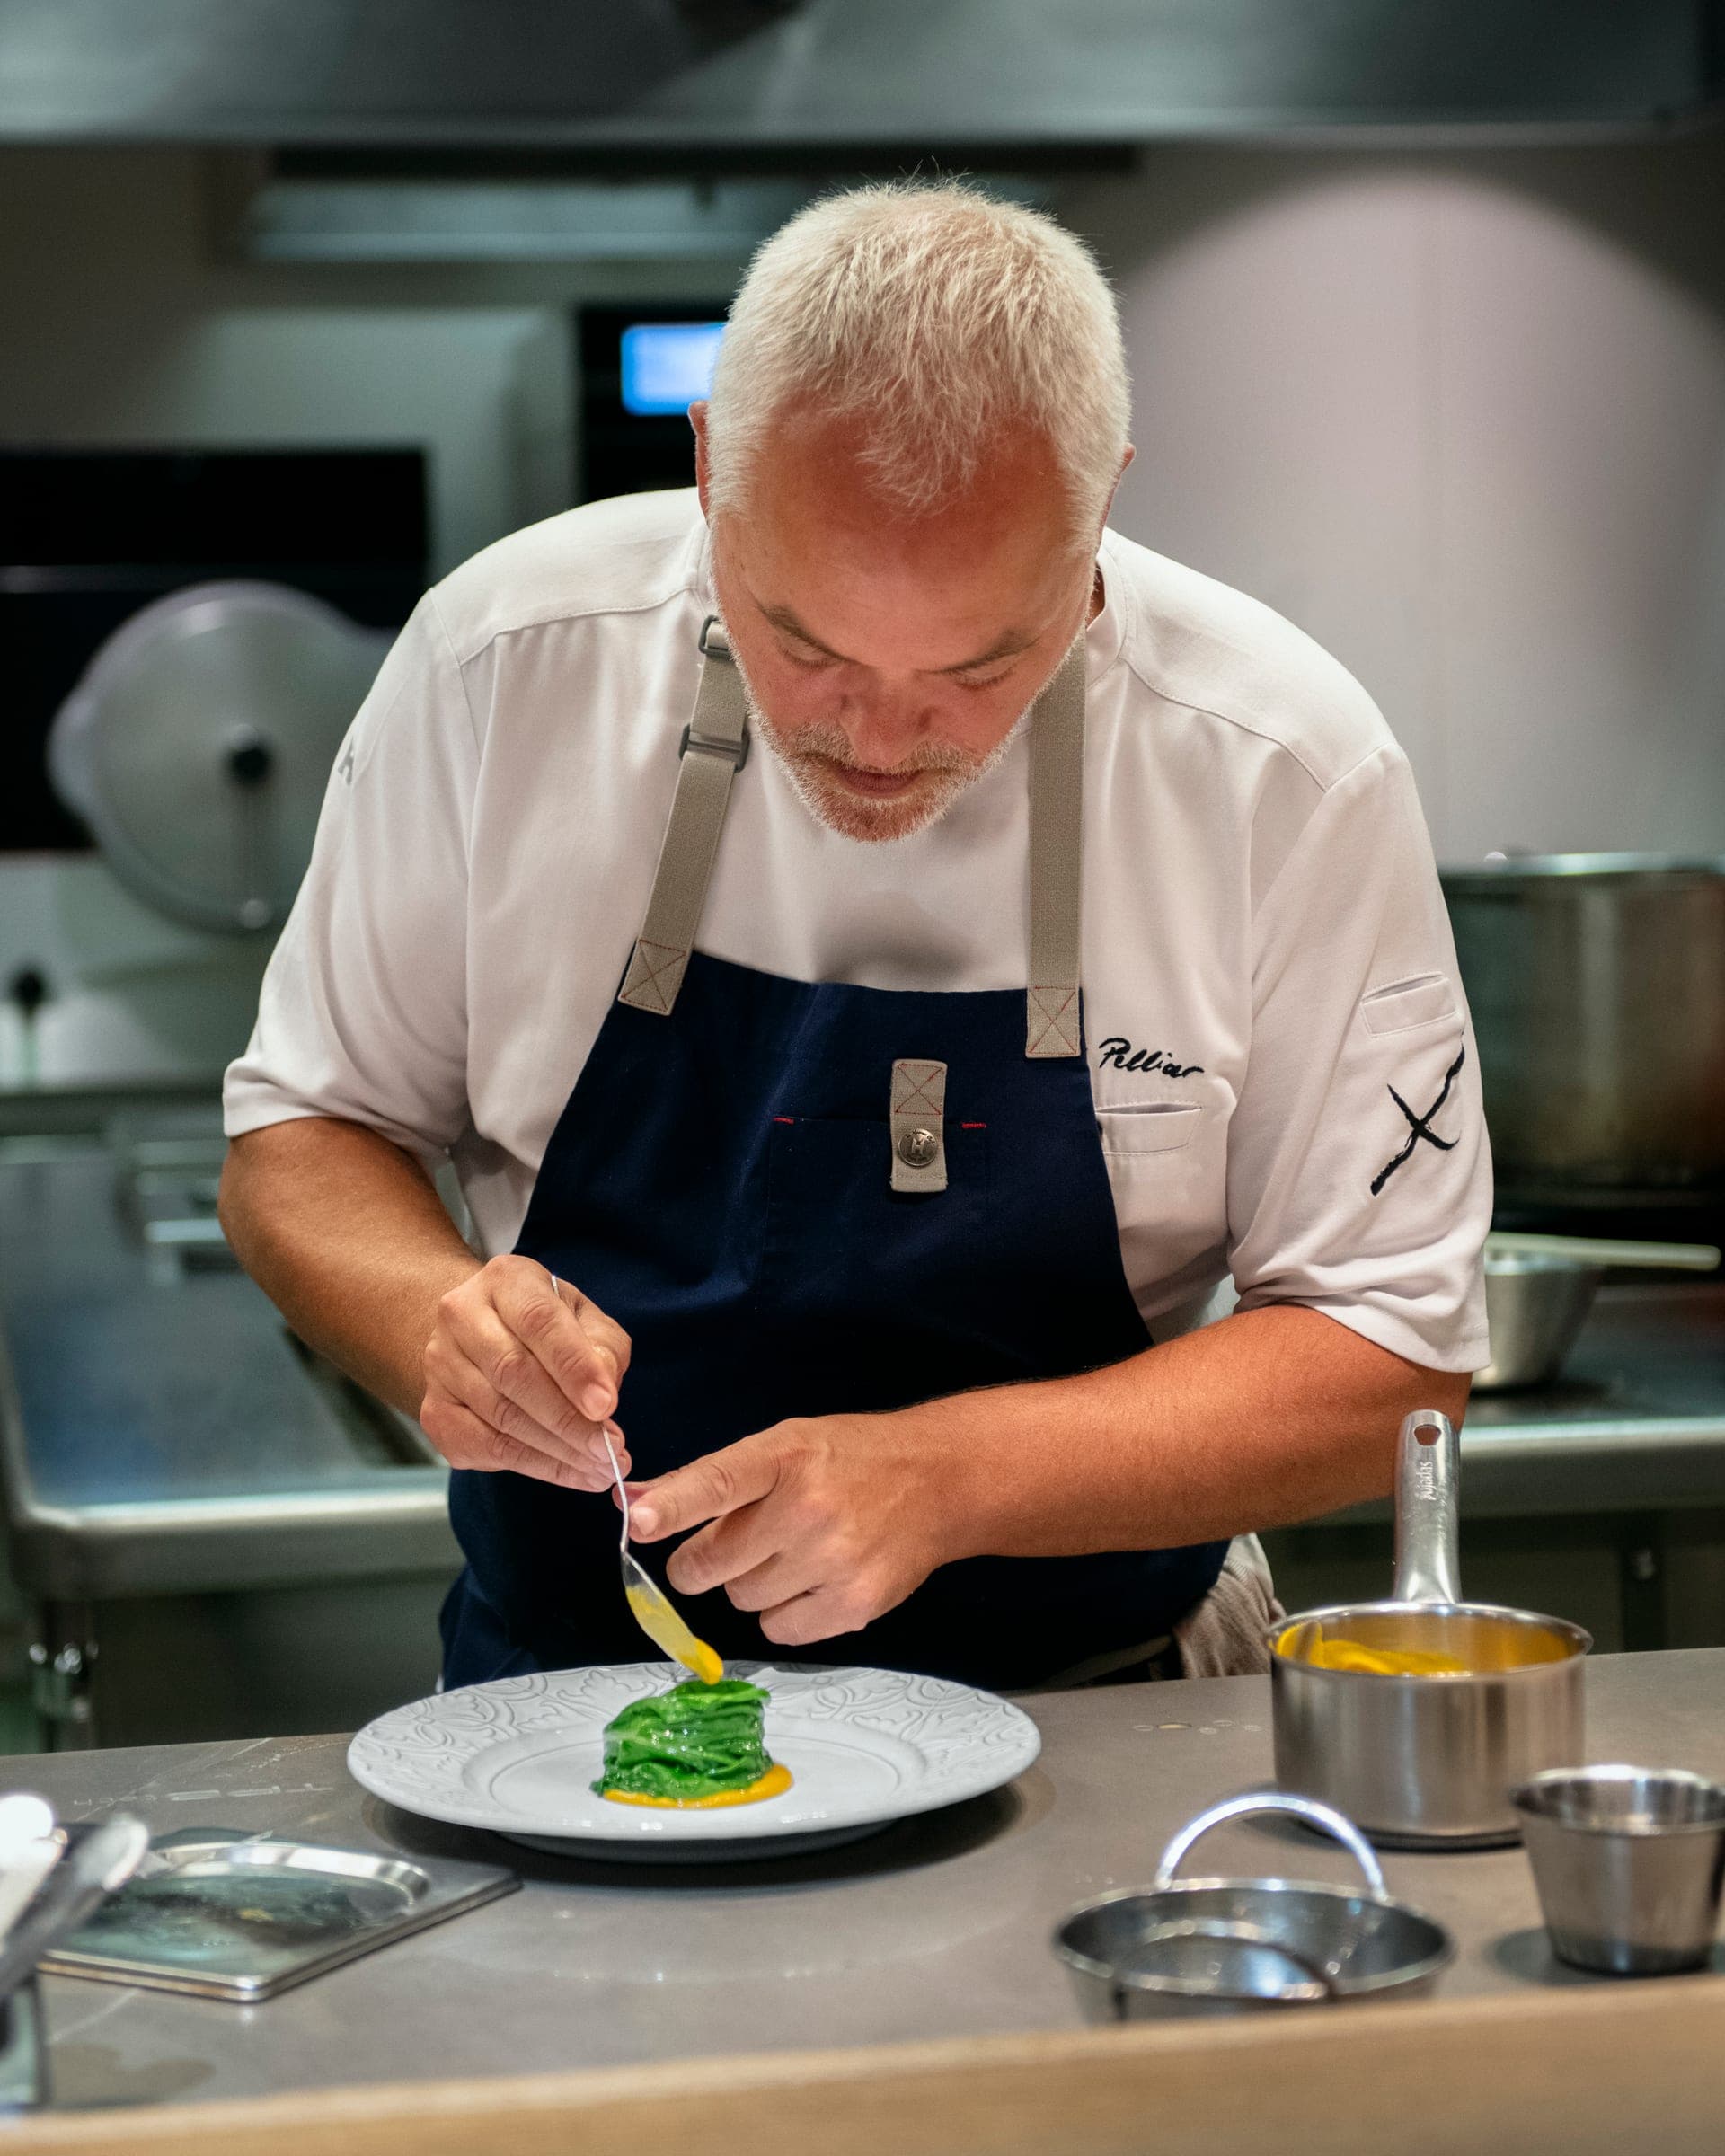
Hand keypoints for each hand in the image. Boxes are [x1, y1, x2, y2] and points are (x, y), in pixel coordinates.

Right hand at [420, 1257, 631, 1490]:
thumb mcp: (585, 1320)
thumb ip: (602, 1349)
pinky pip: (484, 1447)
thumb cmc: (547, 1327)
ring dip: (557, 1451)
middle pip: (513, 1373)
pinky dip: (533, 1466)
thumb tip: (603, 1396)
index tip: (606, 1406)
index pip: (538, 1321)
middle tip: (609, 1450)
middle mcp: (461, 1315)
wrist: (481, 1336)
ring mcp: (440, 1364)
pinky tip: (570, 1473)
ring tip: (600, 1468)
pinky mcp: (435, 1411)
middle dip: (568, 1420)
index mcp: (506, 1280)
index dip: (574, 1367)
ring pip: (500, 1417)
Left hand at [625, 1410, 961, 1645]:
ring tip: (793, 1552)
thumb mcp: (785, 1444)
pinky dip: (785, 1612)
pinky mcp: (855, 1605)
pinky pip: (779, 1630)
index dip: (673, 1505)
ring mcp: (835, 1560)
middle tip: (728, 1545)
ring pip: (742, 1600)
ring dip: (752, 1583)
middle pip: (713, 1562)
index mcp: (788, 1456)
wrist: (941, 1482)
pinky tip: (814, 1579)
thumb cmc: (851, 1459)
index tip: (636, 1520)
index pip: (718, 1481)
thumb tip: (635, 1503)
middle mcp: (810, 1507)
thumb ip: (711, 1478)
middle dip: (702, 1561)